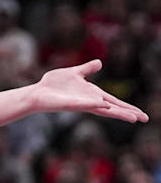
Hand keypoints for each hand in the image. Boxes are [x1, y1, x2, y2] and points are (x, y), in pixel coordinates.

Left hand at [31, 59, 147, 122]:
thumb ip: (87, 69)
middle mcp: (89, 101)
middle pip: (112, 108)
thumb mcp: (75, 73)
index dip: (127, 107)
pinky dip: (95, 104)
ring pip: (102, 109)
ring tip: (133, 117)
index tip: (142, 114)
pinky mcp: (70, 104)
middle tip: (144, 119)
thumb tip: (100, 62)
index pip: (114, 102)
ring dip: (117, 112)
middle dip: (128, 113)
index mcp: (92, 94)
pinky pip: (85, 104)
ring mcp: (80, 104)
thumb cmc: (54, 85)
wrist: (37, 91)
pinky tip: (106, 104)